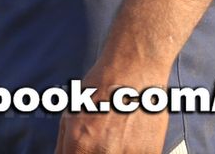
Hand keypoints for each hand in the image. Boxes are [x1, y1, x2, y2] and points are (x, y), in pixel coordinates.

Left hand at [55, 60, 170, 153]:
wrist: (134, 69)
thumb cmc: (101, 87)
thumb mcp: (70, 114)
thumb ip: (64, 146)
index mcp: (79, 145)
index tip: (83, 152)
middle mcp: (103, 153)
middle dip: (96, 153)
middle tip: (103, 138)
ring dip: (117, 151)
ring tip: (118, 134)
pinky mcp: (150, 153)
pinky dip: (134, 152)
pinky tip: (131, 136)